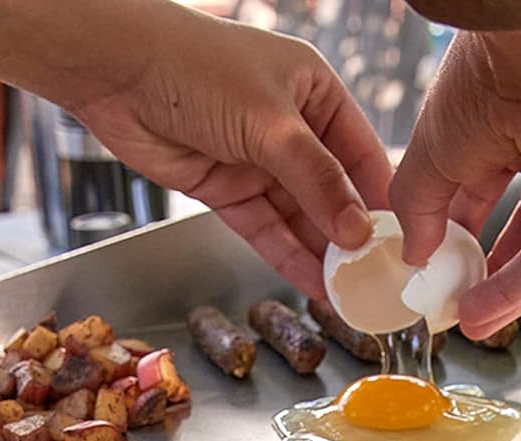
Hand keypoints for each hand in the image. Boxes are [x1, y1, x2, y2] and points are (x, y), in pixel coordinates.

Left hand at [76, 3, 392, 297]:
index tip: (401, 243)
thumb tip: (356, 231)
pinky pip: (267, 230)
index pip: (362, 154)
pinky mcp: (228, 189)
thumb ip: (316, 181)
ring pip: (300, 218)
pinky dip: (288, 256)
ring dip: (321, 256)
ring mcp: (258, 160)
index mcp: (314, 92)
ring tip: (349, 293)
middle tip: (377, 279)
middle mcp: (291, 127)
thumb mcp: (271, 125)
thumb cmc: (196, 68)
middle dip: (352, 237)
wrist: (119, 72)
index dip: (381, 200)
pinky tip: (313, 283)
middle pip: (332, 192)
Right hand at [389, 1, 520, 338]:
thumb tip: (411, 253)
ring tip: (463, 321)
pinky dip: (514, 293)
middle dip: (480, 268)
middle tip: (449, 301)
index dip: (452, 235)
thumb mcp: (429, 155)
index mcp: (503, 126)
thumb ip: (417, 208)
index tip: (428, 268)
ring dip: (497, 291)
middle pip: (512, 226)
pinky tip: (479, 314)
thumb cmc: (488, 78)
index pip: (477, 193)